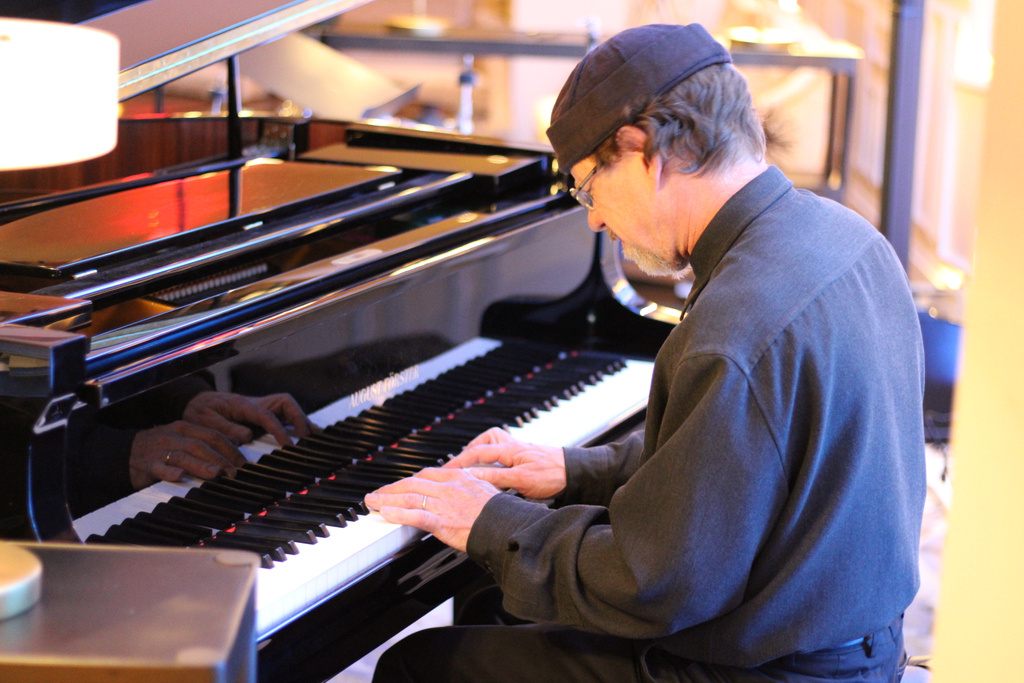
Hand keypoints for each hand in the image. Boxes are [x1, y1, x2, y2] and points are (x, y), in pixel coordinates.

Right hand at [129, 421, 247, 488]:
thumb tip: (232, 455)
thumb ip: (203, 445)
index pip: (213, 435)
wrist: (124, 452)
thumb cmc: (160, 449)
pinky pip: (159, 467)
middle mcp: (174, 436)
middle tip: (234, 473)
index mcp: (185, 428)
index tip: (242, 463)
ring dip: (202, 465)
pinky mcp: (147, 464)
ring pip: (184, 456)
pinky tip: (179, 477)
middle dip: (220, 459)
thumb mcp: (182, 440)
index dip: (230, 449)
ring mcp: (160, 450)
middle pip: (201, 445)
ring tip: (217, 474)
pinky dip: (169, 472)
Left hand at [182, 391, 315, 445]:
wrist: (196, 401)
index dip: (279, 429)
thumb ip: (226, 428)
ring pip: (288, 409)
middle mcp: (256, 403)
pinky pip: (284, 416)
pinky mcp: (262, 414)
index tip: (288, 444)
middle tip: (307, 438)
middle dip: (299, 418)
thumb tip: (248, 436)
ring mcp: (261, 407)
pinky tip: (306, 436)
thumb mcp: (206, 420)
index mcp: (243, 405)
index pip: (267, 415)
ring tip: (315, 438)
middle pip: (286, 404)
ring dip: (302, 421)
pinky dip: (297, 424)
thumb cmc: (200, 411)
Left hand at [365, 468, 500, 551]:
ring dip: (387, 498)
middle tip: (377, 493)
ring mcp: (444, 504)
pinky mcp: (442, 521)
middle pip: (412, 483)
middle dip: (391, 488)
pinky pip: (415, 515)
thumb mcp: (485, 489)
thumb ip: (470, 485)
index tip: (399, 485)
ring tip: (372, 502)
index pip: (426, 474)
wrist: (508, 526)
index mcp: (459, 477)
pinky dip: (398, 513)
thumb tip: (463, 485)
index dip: (409, 480)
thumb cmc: (500, 512)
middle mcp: (448, 487)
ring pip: (409, 496)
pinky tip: (386, 512)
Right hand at [444, 427, 566, 499]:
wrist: (576, 473)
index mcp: (509, 449)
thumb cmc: (554, 474)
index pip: (476, 453)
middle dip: (467, 452)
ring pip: (492, 446)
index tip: (445, 471)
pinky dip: (492, 461)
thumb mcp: (522, 479)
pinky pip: (501, 454)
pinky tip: (491, 473)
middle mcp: (512, 446)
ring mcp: (518, 451)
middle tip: (455, 466)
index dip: (458, 463)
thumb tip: (473, 476)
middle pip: (482, 442)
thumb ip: (497, 477)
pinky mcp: (524, 458)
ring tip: (470, 468)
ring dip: (480, 454)